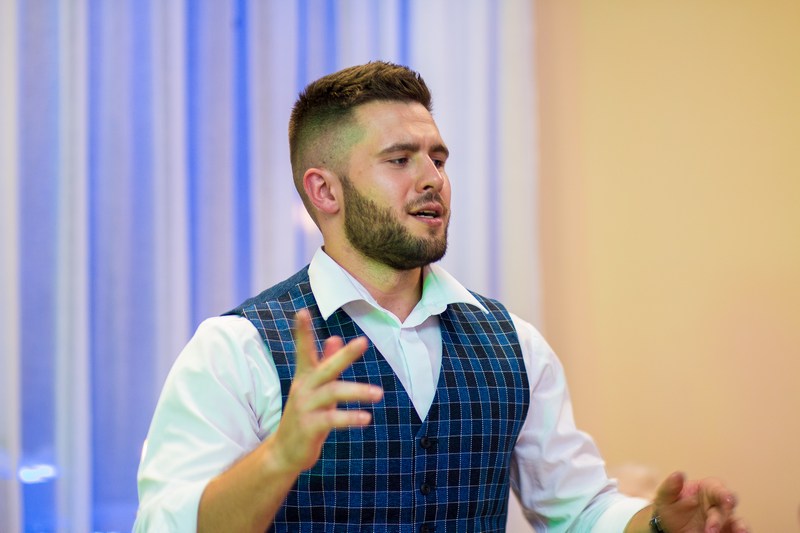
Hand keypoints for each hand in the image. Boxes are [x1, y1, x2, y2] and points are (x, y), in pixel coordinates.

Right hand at [270, 309, 383, 472]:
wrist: (284, 451)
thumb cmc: (305, 415)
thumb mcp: (315, 388)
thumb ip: (325, 363)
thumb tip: (335, 337)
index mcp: (305, 377)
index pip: (304, 350)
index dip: (302, 332)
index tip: (302, 311)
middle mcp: (304, 389)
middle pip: (325, 368)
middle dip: (344, 355)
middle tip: (362, 341)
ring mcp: (305, 408)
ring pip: (333, 393)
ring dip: (357, 391)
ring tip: (379, 394)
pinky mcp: (310, 427)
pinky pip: (332, 419)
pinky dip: (350, 418)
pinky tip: (366, 418)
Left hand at [652, 471, 748, 532]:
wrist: (669, 527)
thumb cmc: (671, 508)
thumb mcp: (666, 497)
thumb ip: (671, 487)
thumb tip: (678, 474)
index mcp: (707, 489)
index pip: (718, 488)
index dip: (724, 493)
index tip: (726, 499)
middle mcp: (718, 503)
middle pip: (727, 507)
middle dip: (722, 517)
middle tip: (710, 529)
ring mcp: (723, 519)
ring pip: (737, 521)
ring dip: (739, 527)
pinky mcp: (725, 530)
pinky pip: (734, 531)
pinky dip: (739, 532)